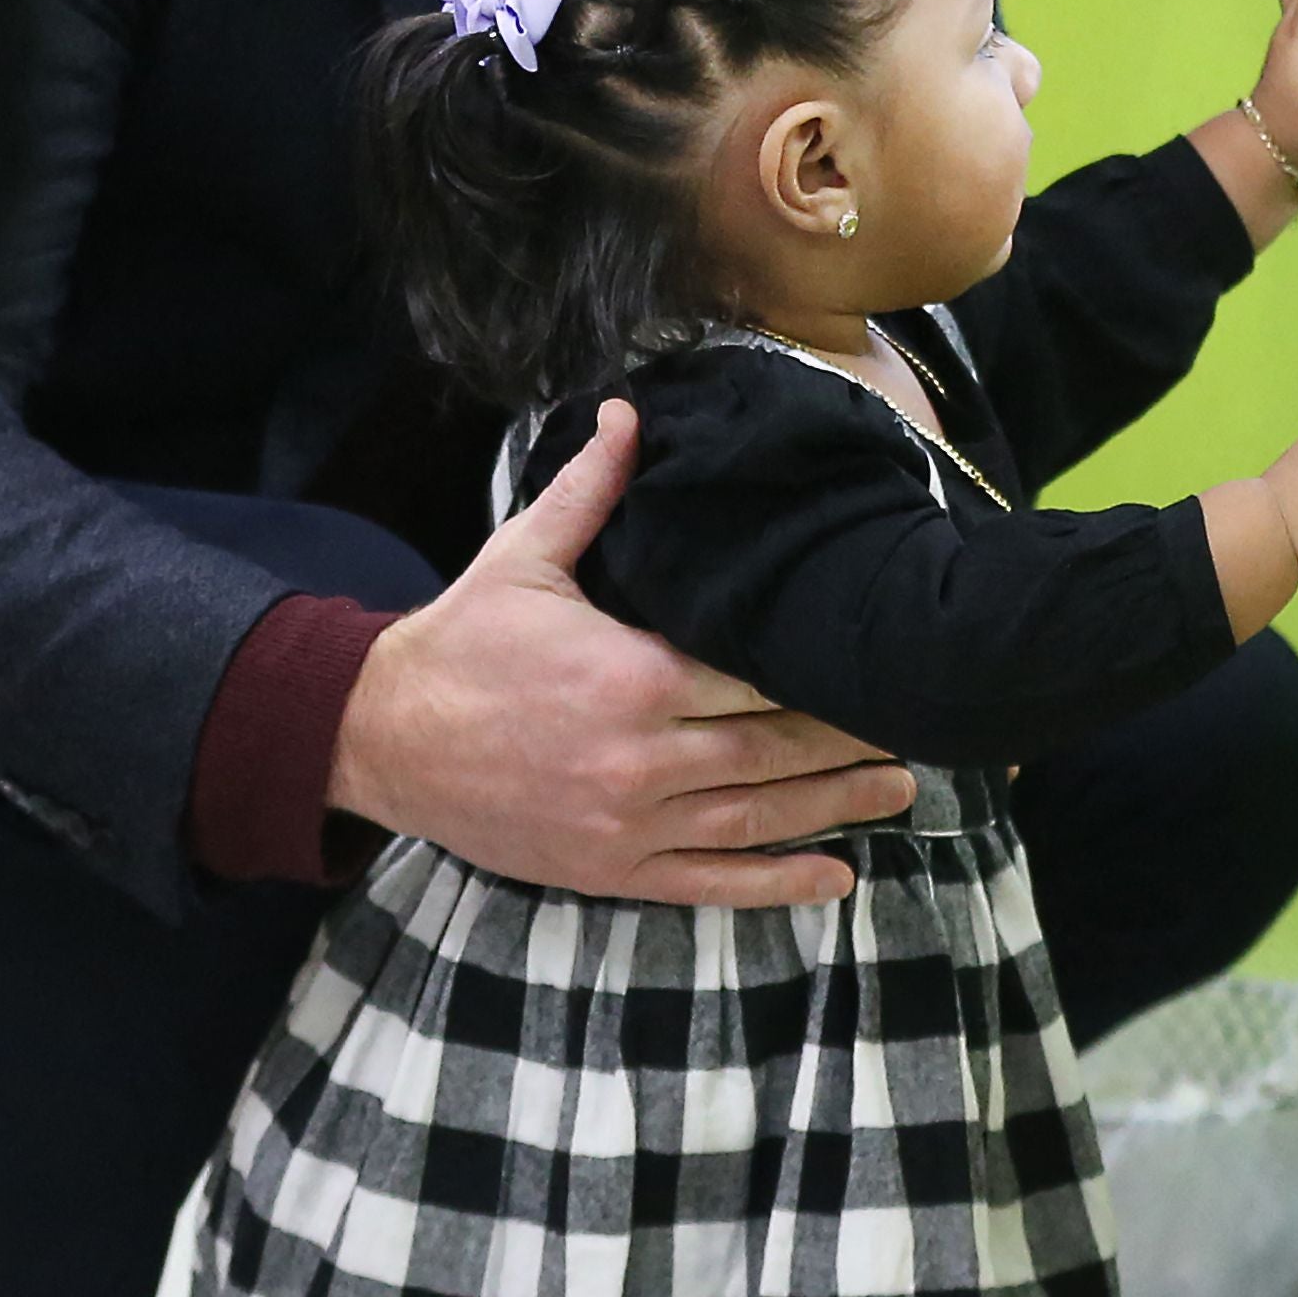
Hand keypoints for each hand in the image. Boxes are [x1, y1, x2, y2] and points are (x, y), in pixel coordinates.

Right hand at [326, 399, 910, 903]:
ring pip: (756, 819)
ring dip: (836, 808)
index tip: (874, 659)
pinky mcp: (612, 869)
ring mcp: (629, 822)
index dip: (822, 673)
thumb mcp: (523, 557)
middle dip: (848, 739)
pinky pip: (711, 883)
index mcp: (630, 675)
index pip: (756, 676)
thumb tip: (630, 412)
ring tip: (899, 789)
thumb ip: (591, 490)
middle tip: (913, 722)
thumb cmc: (461, 642)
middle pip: (774, 750)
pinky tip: (836, 878)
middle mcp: (641, 758)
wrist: (384, 737)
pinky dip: (778, 884)